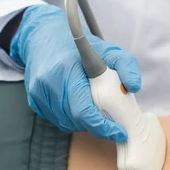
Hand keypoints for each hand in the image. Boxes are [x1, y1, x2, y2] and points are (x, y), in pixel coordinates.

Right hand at [9, 4, 140, 142]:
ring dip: (84, 123)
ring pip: (66, 123)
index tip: (119, 132)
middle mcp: (47, 83)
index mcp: (65, 69)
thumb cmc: (75, 45)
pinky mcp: (34, 100)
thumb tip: (134, 86)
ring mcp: (38, 93)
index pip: (83, 109)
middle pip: (75, 119)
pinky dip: (71, 119)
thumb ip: (125, 65)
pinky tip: (79, 108)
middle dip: (97, 126)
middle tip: (112, 125)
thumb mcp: (106, 49)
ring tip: (95, 112)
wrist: (42, 37)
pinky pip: (57, 120)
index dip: (101, 126)